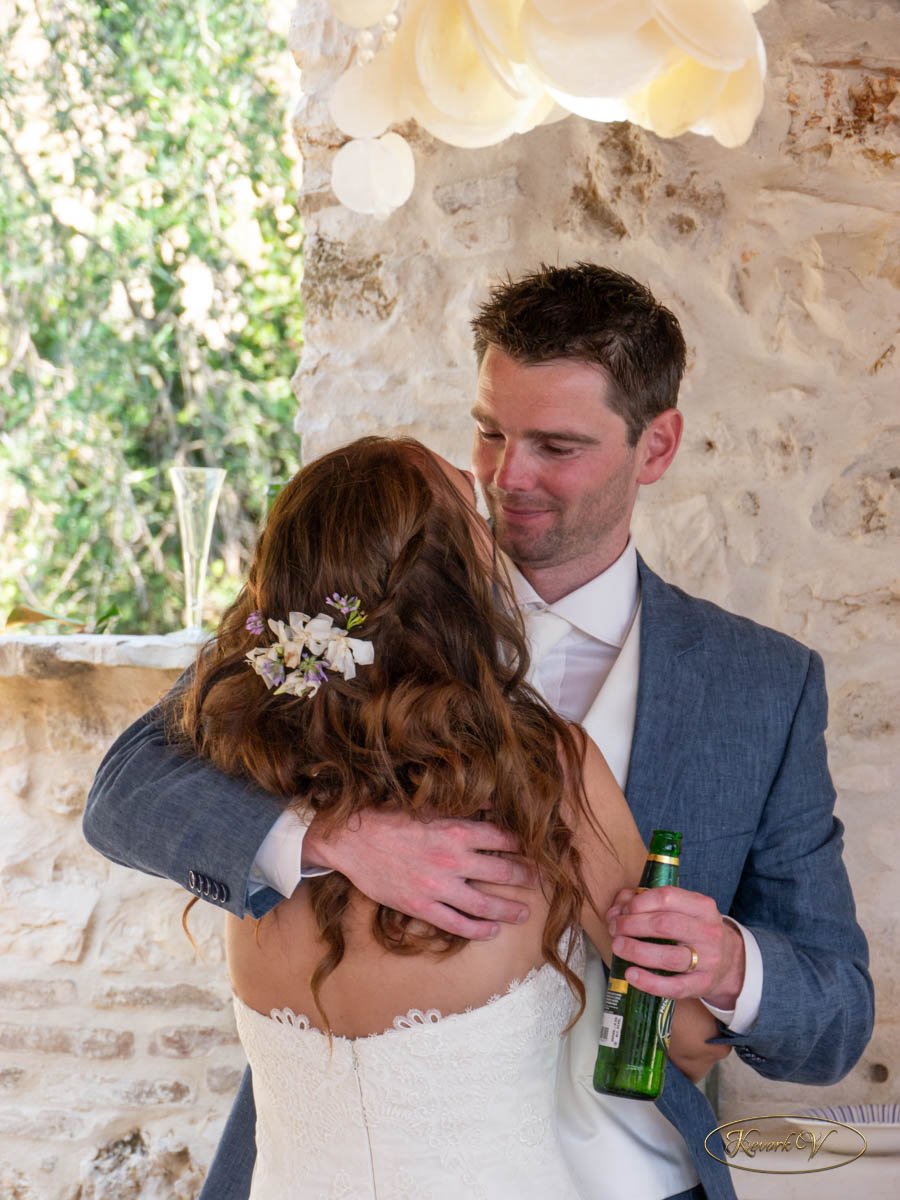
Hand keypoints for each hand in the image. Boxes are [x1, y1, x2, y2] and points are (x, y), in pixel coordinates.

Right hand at [303, 808, 537, 939]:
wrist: (351, 840)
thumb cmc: (388, 818)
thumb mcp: (427, 806)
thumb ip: (461, 808)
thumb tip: (492, 805)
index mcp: (455, 830)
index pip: (502, 839)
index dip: (523, 845)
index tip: (535, 849)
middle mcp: (452, 859)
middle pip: (502, 872)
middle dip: (526, 877)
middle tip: (540, 881)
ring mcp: (438, 887)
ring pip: (486, 904)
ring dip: (510, 909)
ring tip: (525, 912)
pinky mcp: (422, 907)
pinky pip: (457, 924)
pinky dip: (479, 929)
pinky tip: (492, 930)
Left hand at [606, 886, 745, 1009]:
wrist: (729, 962)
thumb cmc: (694, 930)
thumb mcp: (682, 909)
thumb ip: (646, 903)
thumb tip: (614, 912)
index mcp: (702, 906)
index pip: (666, 896)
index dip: (638, 902)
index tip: (623, 910)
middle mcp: (708, 932)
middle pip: (664, 924)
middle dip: (632, 925)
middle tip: (615, 928)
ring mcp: (708, 960)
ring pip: (668, 956)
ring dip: (636, 950)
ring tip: (618, 946)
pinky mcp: (701, 985)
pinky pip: (673, 987)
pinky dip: (648, 982)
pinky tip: (630, 974)